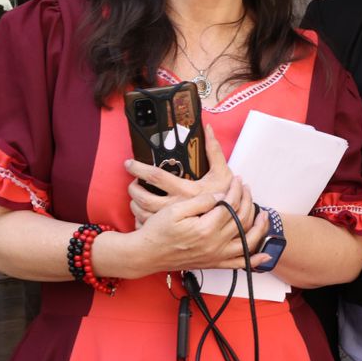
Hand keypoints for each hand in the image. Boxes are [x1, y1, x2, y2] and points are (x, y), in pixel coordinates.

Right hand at [108, 177, 268, 277]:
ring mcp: (215, 256)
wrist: (146, 254)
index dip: (236, 190)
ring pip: (246, 242)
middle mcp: (214, 245)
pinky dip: (253, 261)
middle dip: (248, 201)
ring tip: (263, 215)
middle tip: (247, 189)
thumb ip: (201, 202)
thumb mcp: (175, 210)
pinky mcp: (213, 264)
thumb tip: (221, 195)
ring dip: (258, 229)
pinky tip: (264, 256)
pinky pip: (238, 265)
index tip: (237, 179)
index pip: (230, 205)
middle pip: (241, 220)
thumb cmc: (157, 231)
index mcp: (205, 229)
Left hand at [124, 122, 242, 221]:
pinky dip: (140, 220)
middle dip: (133, 188)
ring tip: (135, 196)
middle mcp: (177, 206)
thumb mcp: (223, 172)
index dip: (138, 168)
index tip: (129, 163)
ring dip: (134, 204)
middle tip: (132, 182)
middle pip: (143, 197)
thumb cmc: (226, 197)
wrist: (233, 222)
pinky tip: (141, 214)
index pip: (155, 176)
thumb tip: (208, 129)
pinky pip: (148, 226)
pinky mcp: (170, 231)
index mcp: (186, 190)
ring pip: (142, 213)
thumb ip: (214, 150)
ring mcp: (173, 222)